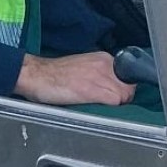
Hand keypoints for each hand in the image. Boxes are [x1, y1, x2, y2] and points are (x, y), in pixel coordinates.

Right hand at [14, 51, 136, 106]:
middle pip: (129, 86)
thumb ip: (100, 73)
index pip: (128, 76)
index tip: (116, 96)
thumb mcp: (83, 66)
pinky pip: (115, 100)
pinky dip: (111, 108)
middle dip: (123, 98)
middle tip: (108, 105)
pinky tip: (97, 107)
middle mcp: (104, 64)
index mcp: (102, 58)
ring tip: (101, 107)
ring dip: (117, 104)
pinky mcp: (91, 89)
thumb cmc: (56, 74)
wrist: (37, 75)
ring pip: (124, 94)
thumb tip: (115, 87)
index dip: (123, 89)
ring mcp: (98, 76)